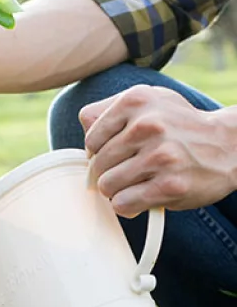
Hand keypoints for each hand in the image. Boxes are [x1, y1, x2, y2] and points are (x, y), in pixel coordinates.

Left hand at [79, 85, 236, 217]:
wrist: (229, 145)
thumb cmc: (179, 126)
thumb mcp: (148, 102)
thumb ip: (108, 109)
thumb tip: (83, 126)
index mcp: (136, 100)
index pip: (91, 139)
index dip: (99, 151)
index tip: (118, 152)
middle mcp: (148, 125)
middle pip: (97, 165)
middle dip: (109, 173)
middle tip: (131, 170)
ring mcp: (160, 156)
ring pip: (107, 186)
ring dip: (118, 190)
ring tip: (138, 181)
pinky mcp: (169, 185)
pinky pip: (123, 204)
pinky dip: (128, 205)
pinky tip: (144, 195)